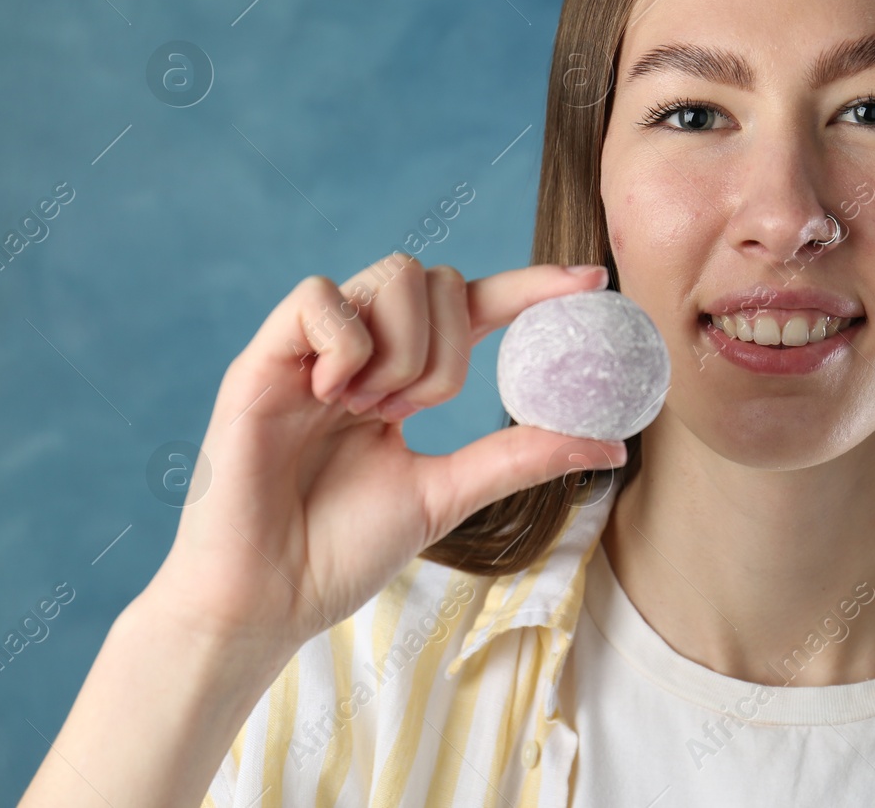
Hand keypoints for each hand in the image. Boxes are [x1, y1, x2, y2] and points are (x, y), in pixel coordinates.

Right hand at [142, 256, 622, 661]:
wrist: (266, 598)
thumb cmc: (341, 550)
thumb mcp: (448, 494)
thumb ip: (520, 456)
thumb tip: (612, 444)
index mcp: (402, 378)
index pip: (477, 308)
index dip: (532, 286)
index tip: (593, 280)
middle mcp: (361, 351)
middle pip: (440, 281)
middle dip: (449, 349)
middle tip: (412, 413)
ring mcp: (312, 349)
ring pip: (393, 276)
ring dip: (405, 349)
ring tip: (370, 411)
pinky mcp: (262, 357)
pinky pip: (318, 294)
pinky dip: (346, 340)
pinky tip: (332, 395)